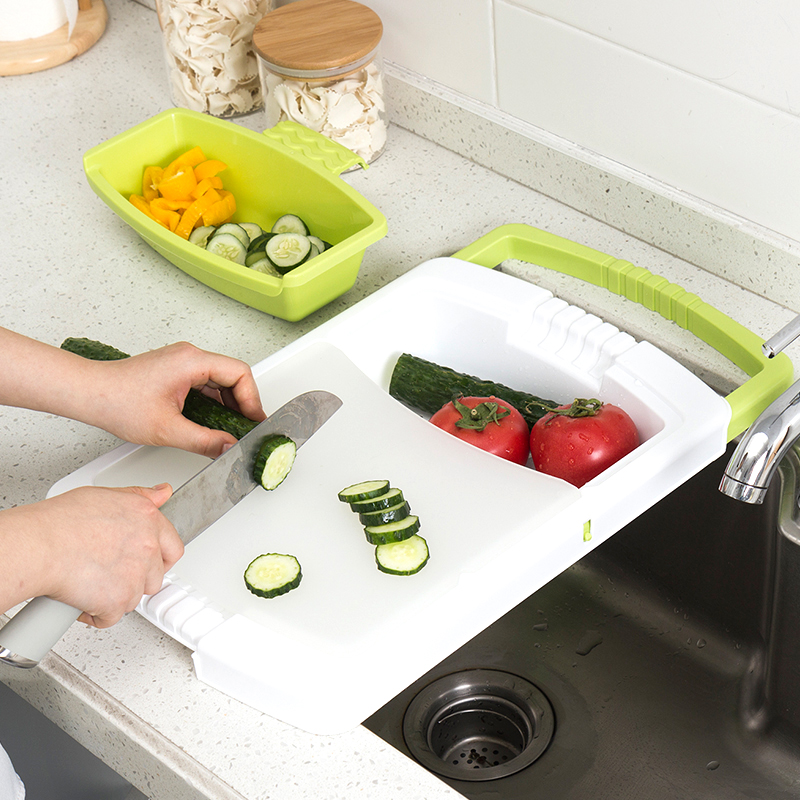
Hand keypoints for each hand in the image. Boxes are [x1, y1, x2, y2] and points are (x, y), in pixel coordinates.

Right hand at [0, 484, 182, 626]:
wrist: (39, 547)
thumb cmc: (61, 521)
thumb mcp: (106, 495)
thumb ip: (140, 497)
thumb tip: (162, 493)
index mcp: (148, 519)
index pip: (173, 546)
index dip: (161, 557)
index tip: (151, 561)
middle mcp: (147, 547)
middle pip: (154, 575)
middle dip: (135, 578)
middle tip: (112, 572)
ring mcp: (135, 577)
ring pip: (134, 597)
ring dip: (116, 595)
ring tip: (92, 582)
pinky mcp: (117, 602)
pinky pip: (112, 616)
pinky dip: (96, 613)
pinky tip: (82, 599)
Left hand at [80, 342, 266, 457]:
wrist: (88, 393)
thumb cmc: (116, 401)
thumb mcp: (167, 430)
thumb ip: (205, 441)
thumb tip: (228, 448)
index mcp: (191, 362)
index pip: (239, 373)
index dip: (252, 399)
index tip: (254, 421)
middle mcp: (188, 357)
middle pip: (232, 376)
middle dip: (243, 403)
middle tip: (247, 427)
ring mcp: (181, 362)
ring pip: (219, 380)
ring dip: (228, 404)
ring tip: (231, 428)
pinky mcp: (174, 371)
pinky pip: (205, 383)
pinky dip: (213, 402)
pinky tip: (212, 421)